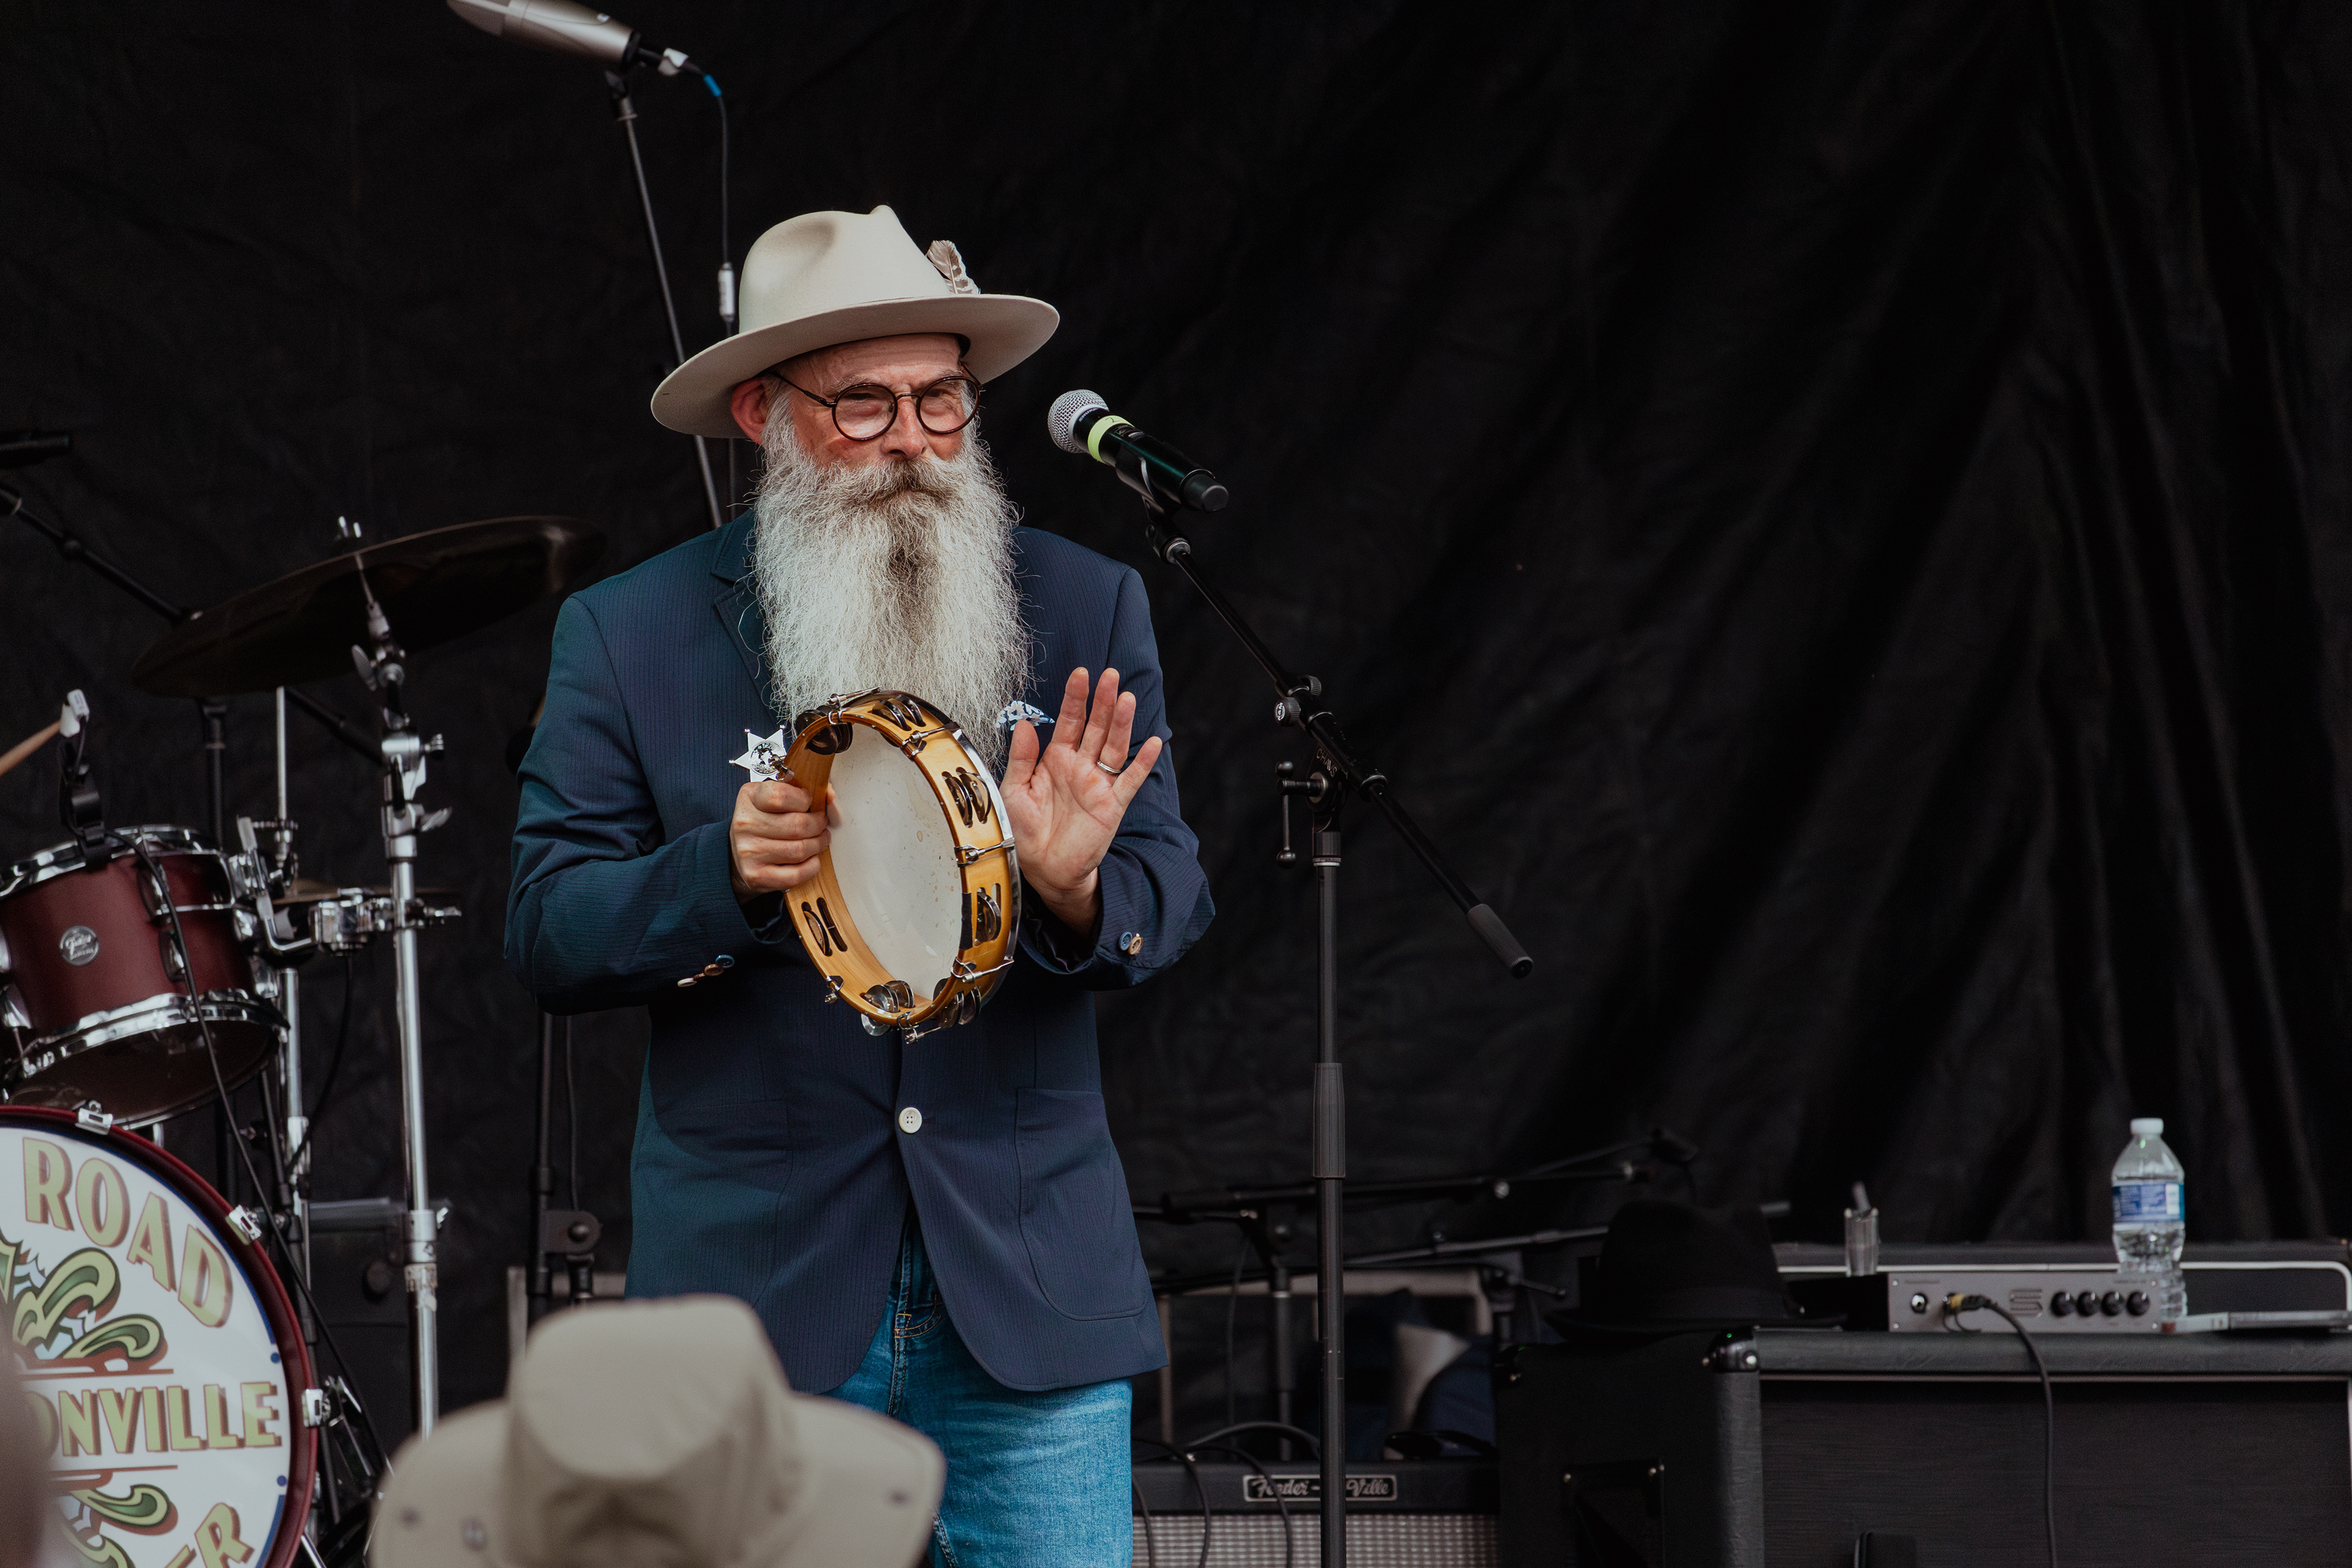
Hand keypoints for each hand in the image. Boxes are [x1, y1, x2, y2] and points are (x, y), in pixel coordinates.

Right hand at [728, 777, 835, 903]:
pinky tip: (812, 859)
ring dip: (818, 845)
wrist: (737, 854)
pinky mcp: (756, 875)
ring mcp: (749, 851)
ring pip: (799, 850)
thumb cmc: (764, 822)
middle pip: (797, 825)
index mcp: (750, 797)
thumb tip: (831, 796)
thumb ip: (803, 792)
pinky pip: (796, 874)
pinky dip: (812, 866)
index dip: (804, 799)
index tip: (809, 802)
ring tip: (819, 840)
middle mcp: (745, 824)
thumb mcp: (774, 799)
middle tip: (822, 825)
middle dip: (818, 825)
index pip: (781, 796)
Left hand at [1000, 668, 1164, 933]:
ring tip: (1127, 698)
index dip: (1075, 698)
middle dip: (1103, 701)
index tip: (1081, 674)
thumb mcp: (1014, 790)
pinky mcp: (1112, 805)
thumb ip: (1022, 757)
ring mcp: (1098, 784)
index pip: (1069, 722)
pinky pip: (1130, 780)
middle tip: (1110, 676)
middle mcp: (1080, 767)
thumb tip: (1026, 724)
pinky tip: (1153, 744)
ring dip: (1121, 722)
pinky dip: (1142, 763)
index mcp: (1056, 760)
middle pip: (1096, 727)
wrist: (1042, 869)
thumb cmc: (1025, 831)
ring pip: (1114, 746)